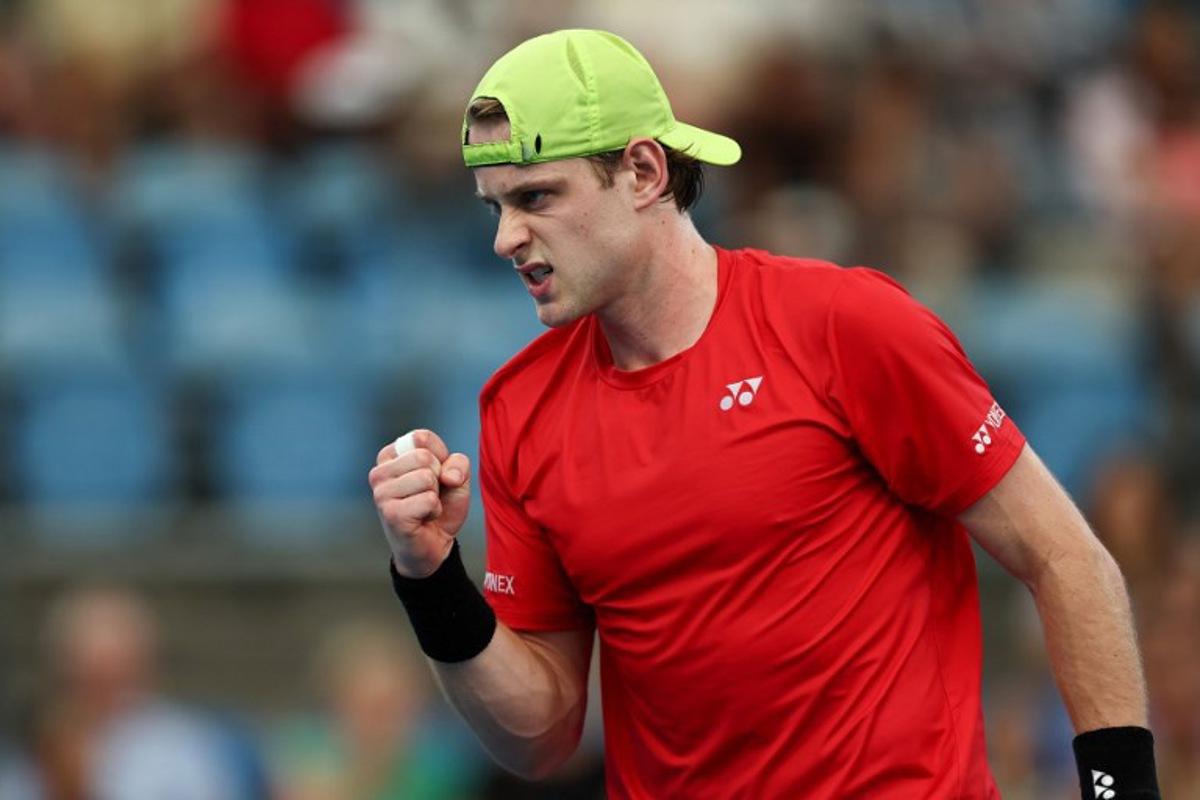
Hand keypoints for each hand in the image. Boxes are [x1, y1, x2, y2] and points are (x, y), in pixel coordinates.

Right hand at [369, 429, 471, 577]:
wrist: (434, 545)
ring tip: (425, 507)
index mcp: (390, 456)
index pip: (421, 437)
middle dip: (438, 477)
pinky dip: (435, 510)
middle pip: (424, 457)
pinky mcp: (391, 513)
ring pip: (426, 477)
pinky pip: (428, 499)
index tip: (434, 476)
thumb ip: (458, 463)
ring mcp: (382, 493)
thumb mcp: (456, 477)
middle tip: (430, 495)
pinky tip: (424, 518)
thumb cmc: (440, 506)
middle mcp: (379, 472)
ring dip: (436, 495)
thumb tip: (447, 476)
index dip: (440, 457)